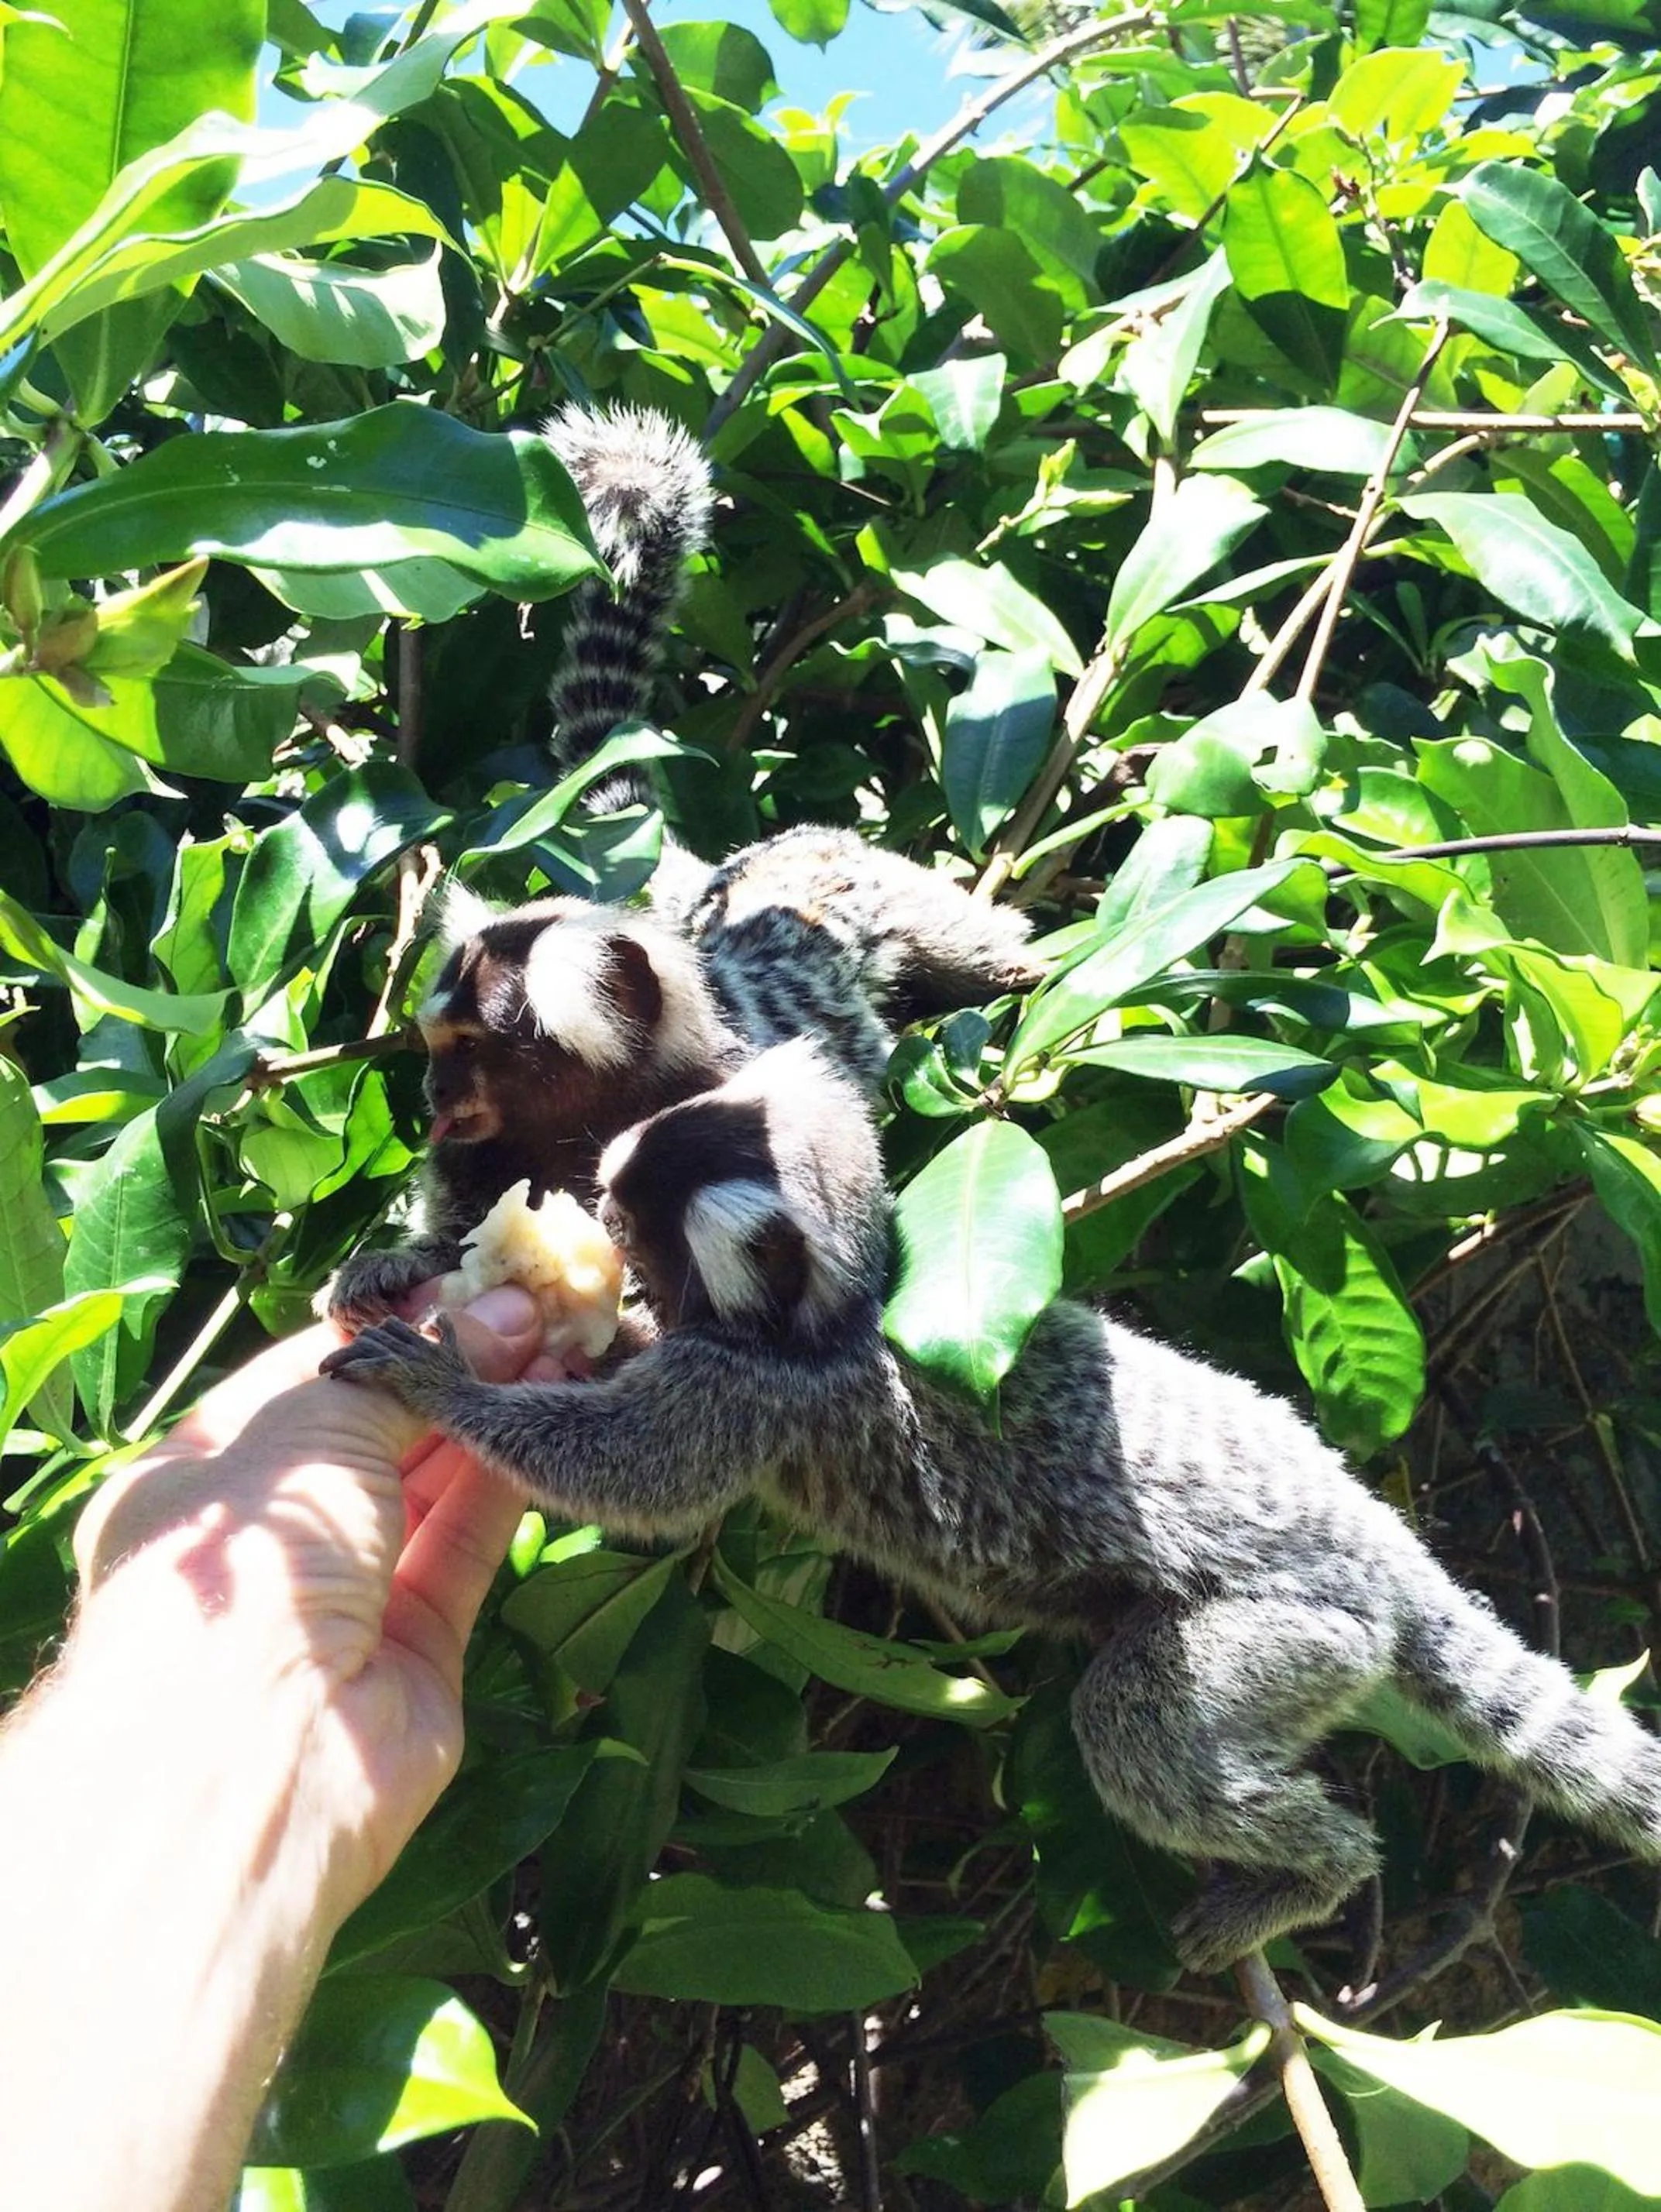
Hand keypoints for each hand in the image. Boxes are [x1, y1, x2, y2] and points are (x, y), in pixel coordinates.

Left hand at [75, 1284, 552, 1918]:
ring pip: (430, 1487)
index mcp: (208, 1479)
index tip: (473, 1281)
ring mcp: (347, 1597)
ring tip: (565, 1348)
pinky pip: (467, 1548)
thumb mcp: (314, 1429)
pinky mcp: (418, 1647)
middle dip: (455, 1369)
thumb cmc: (254, 1566)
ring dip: (494, 1417)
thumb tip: (501, 1310)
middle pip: (376, 1432)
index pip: (309, 1378)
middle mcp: (276, 1537)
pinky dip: (510, 1485)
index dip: (393, 1328)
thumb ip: (412, 1364)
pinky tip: (555, 1418)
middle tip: (542, 1309)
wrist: (257, 1757)